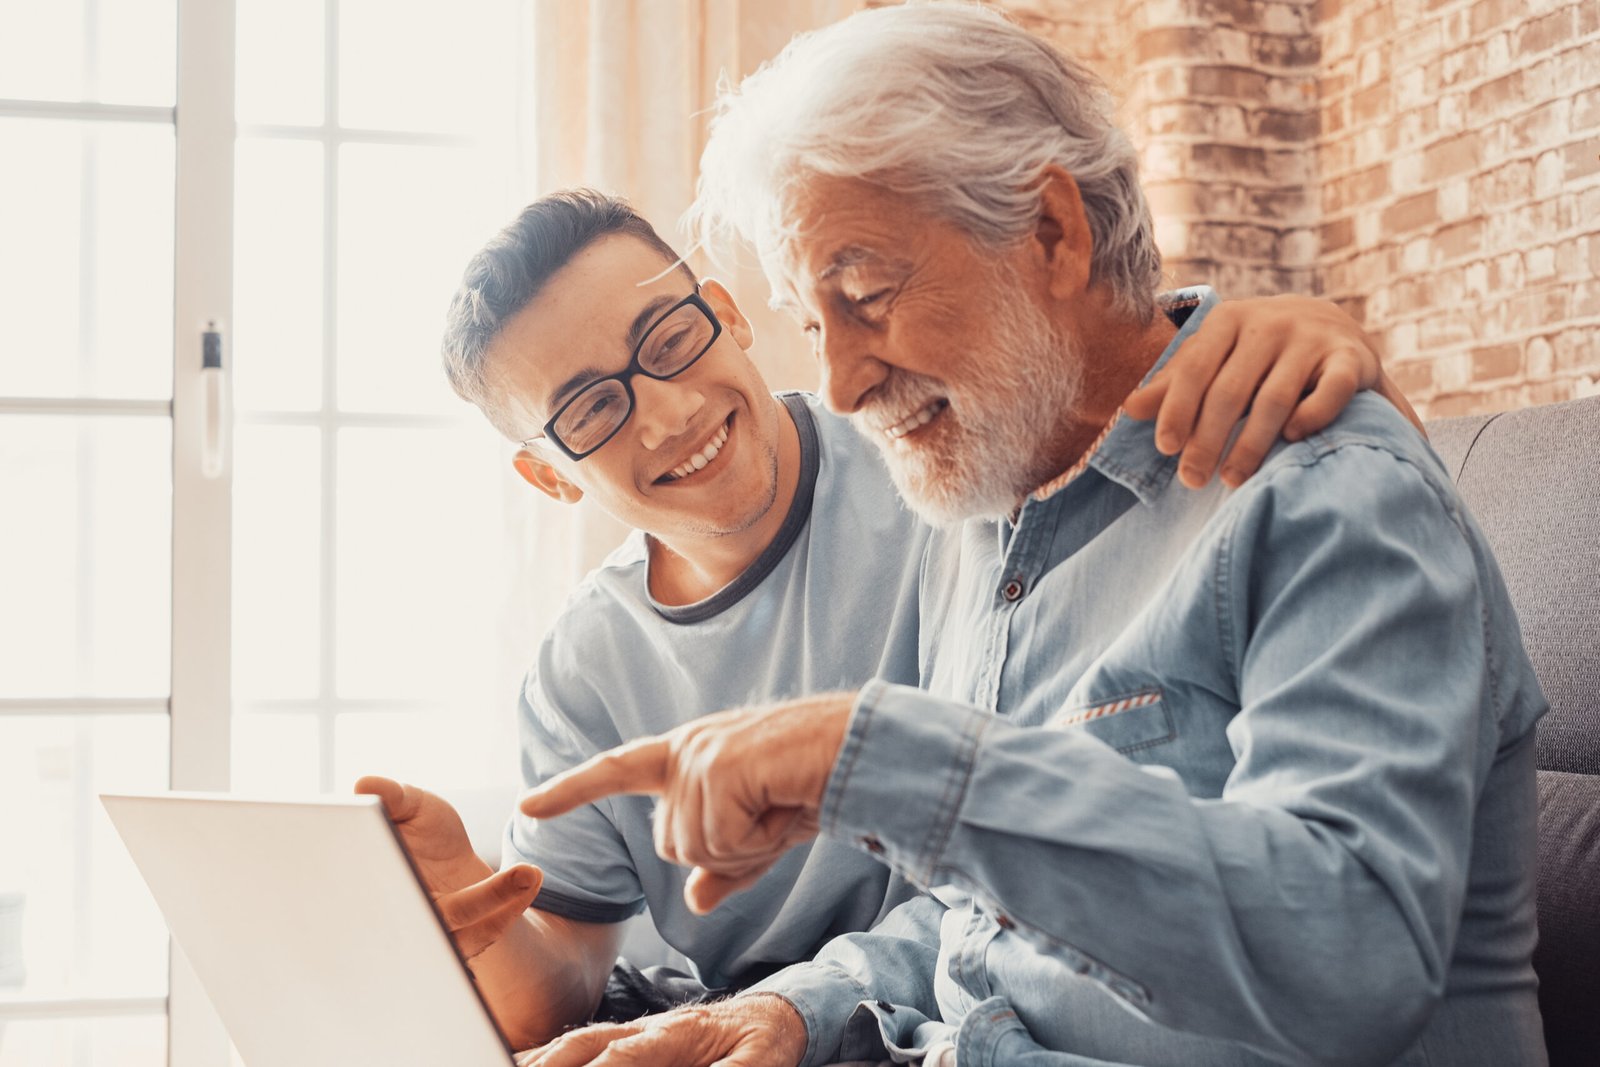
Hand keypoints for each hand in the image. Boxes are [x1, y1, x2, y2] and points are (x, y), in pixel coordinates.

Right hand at [355, 775, 542, 958]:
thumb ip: (391, 796)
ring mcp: (429, 941)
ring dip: (499, 902)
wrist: (440, 859)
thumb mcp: (409, 805)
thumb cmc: (418, 830)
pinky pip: (485, 934)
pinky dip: (509, 910)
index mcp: (374, 892)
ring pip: (461, 935)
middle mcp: (398, 924)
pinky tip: (531, 878)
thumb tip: (363, 785)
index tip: (434, 863)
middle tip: (519, 873)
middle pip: (429, 922)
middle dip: (476, 900)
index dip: (405, 887)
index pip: (379, 899)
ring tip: (529, 871)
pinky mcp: (458, 947)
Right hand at [513, 994, 806, 1066]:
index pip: (626, 1054)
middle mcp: (646, 1028)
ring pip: (574, 1043)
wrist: (770, 1016)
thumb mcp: (760, 1062)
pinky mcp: (628, 1042)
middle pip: (585, 1043)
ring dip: (538, 1059)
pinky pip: (579, 1048)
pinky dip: (546, 1057)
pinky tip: (520, 1062)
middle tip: (509, 1066)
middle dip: (549, 1063)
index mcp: (676, 1033)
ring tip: (501, 1062)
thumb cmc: (762, 1042)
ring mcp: (633, 1033)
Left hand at [519, 695, 853, 913]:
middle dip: (724, 854)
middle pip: (670, 845)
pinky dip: (756, 842)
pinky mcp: (716, 769)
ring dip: (744, 848)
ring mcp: (697, 757)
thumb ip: (725, 867)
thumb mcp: (763, 836)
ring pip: (694, 850)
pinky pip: (720, 842)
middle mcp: (685, 750)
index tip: (526, 804)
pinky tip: (781, 805)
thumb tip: (693, 901)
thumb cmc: (813, 784)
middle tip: (771, 819)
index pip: (616, 771)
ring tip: (780, 807)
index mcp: (687, 754)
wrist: (857, 750)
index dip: (571, 790)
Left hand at [1125, 295, 1424, 488]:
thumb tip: (1130, 409)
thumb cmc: (1258, 353)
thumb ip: (1177, 383)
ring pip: (1276, 397)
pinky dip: (1313, 415)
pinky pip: (1333, 390)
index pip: (1195, 368)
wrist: (1335, 329)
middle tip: (1192, 480)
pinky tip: (1292, 439)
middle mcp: (1271, 323)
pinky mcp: (1352, 359)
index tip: (1165, 448)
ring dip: (1251, 443)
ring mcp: (1313, 339)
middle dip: (1208, 438)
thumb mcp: (1216, 358)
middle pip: (1231, 389)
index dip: (1178, 409)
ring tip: (1231, 479)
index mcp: (1229, 320)